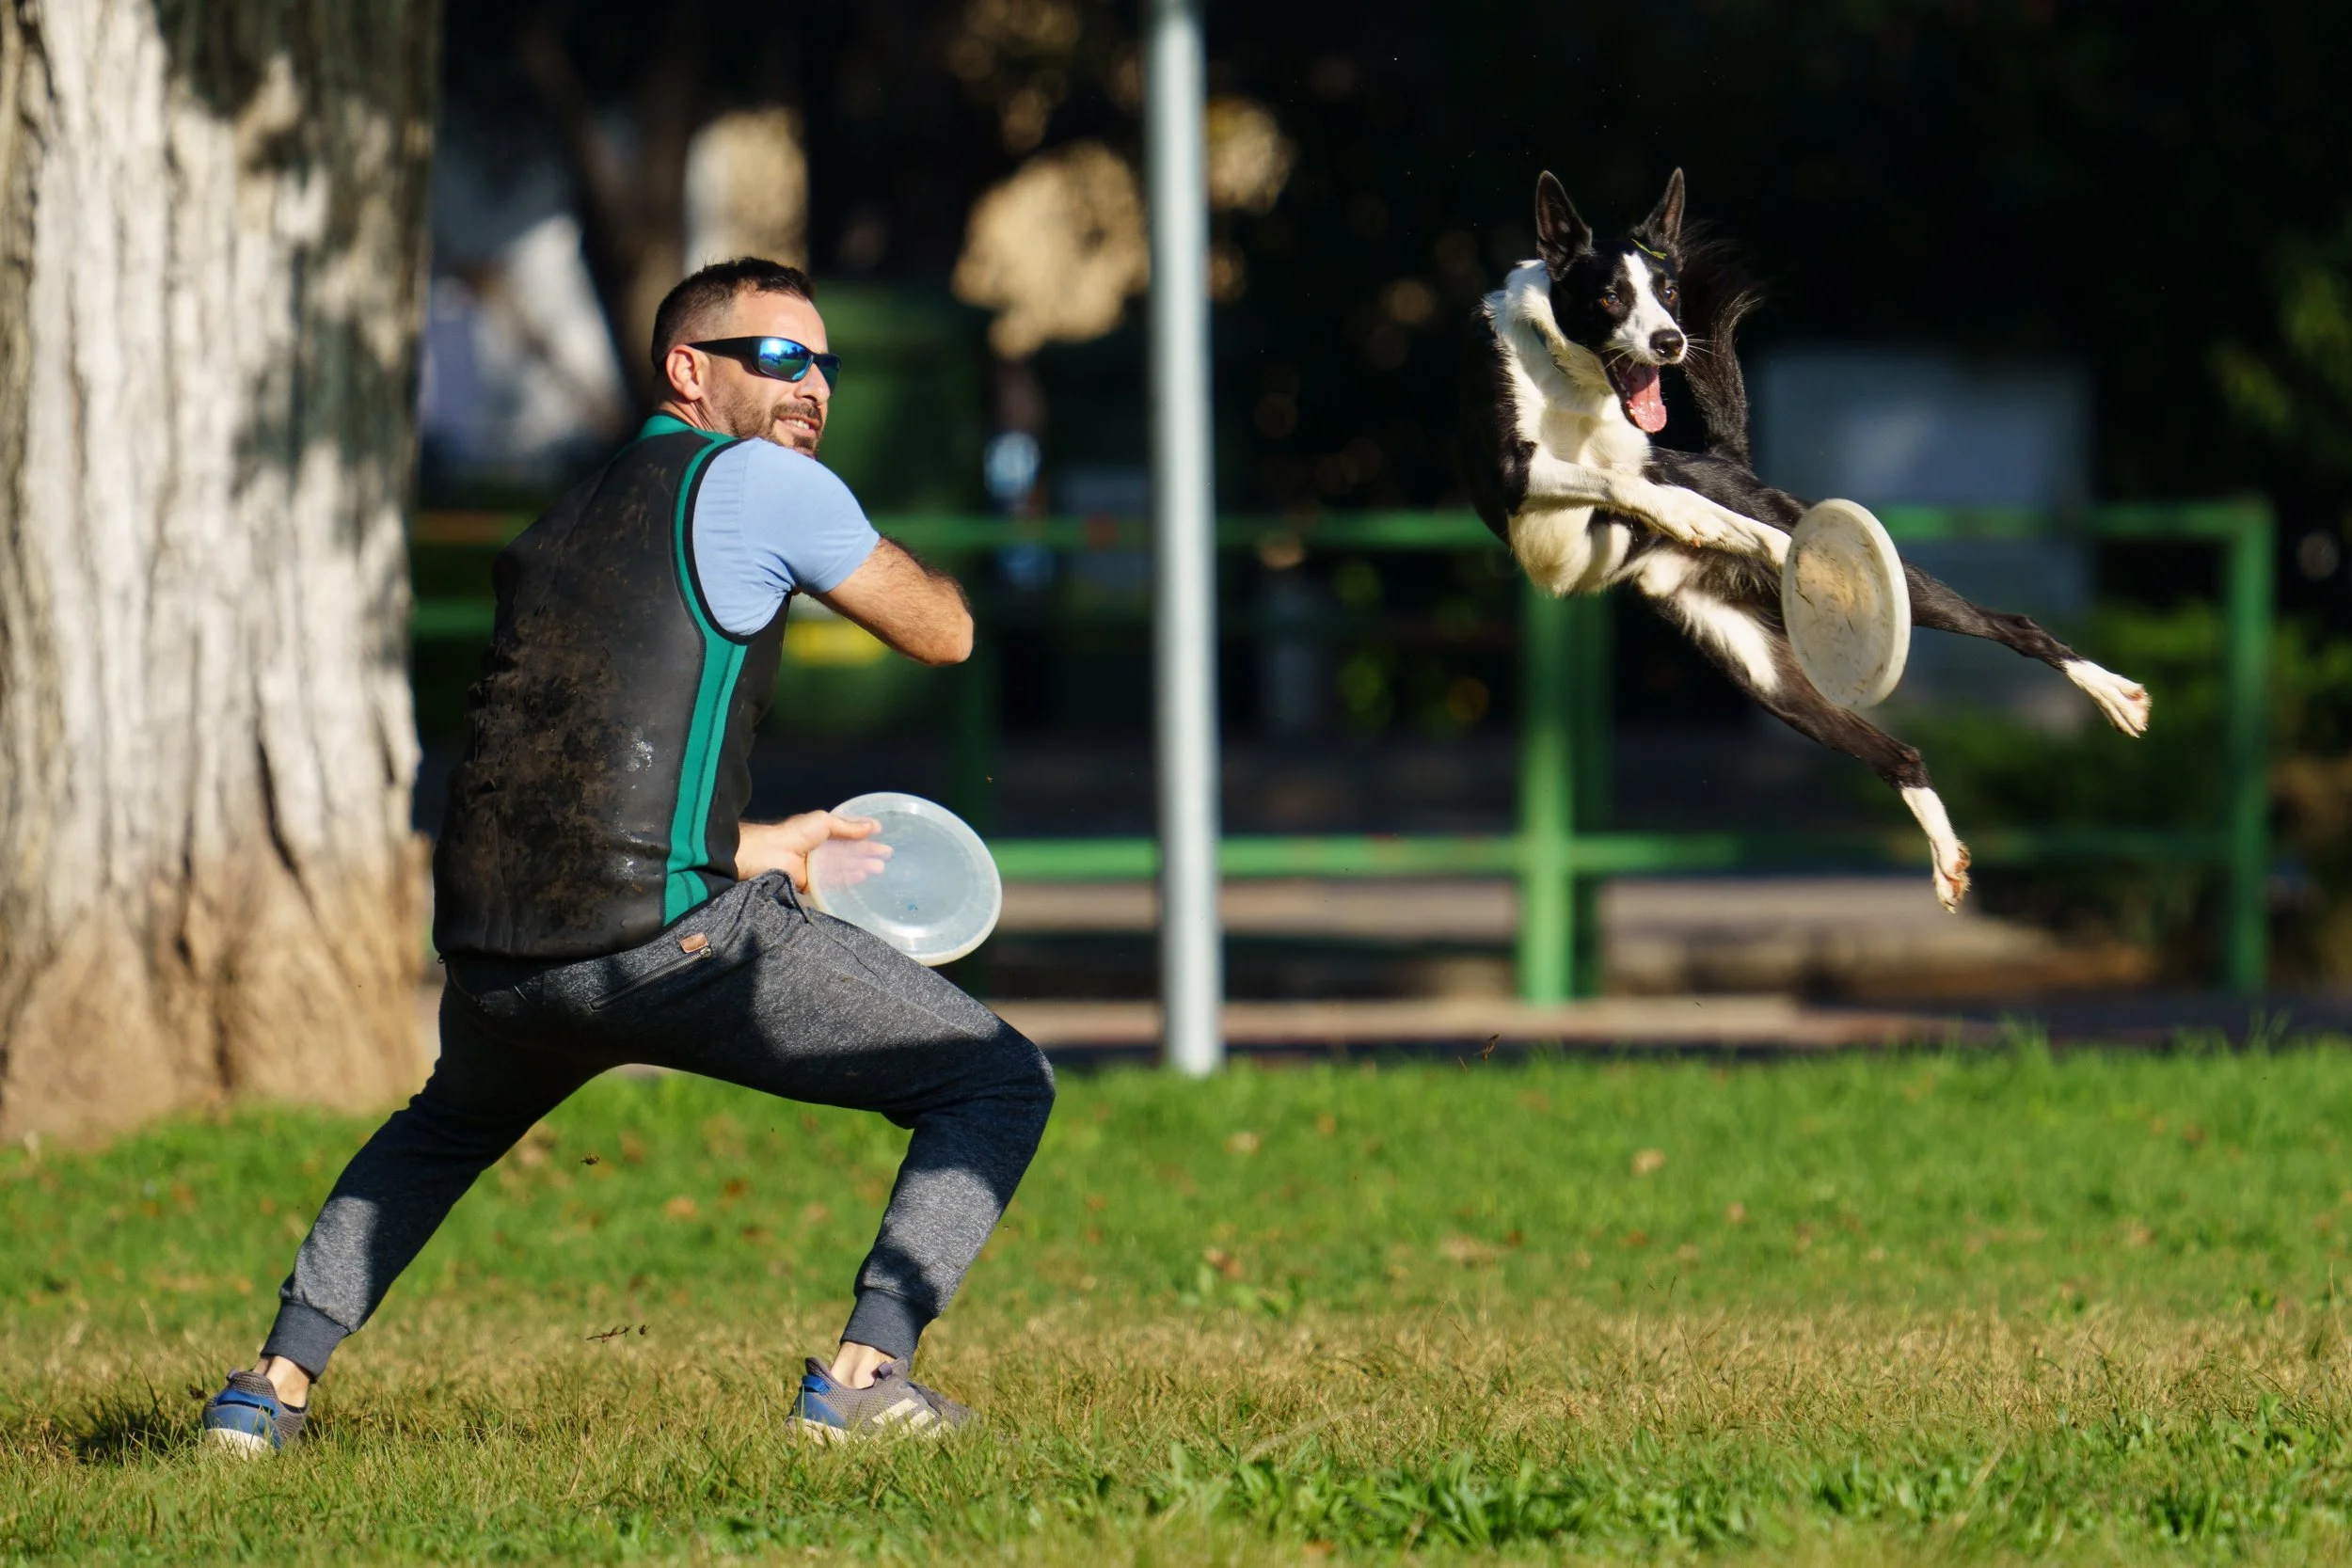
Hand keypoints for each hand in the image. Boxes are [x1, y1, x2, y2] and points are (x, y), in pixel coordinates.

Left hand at [737, 811, 888, 892]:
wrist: (772, 854)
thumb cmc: (797, 834)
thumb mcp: (824, 822)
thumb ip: (847, 826)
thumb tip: (875, 826)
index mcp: (822, 831)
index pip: (849, 834)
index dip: (865, 836)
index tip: (883, 838)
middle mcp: (822, 849)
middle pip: (849, 852)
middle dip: (867, 854)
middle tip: (886, 858)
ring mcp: (819, 867)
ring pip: (845, 867)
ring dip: (862, 867)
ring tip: (880, 869)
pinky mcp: (815, 884)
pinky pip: (835, 882)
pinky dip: (849, 879)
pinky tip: (863, 877)